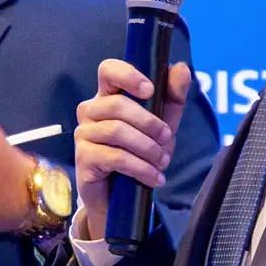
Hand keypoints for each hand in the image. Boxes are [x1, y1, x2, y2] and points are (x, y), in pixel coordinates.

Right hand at [73, 61, 189, 238]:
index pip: (108, 70)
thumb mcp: (163, 124)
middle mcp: (90, 111)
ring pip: (117, 131)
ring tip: (162, 162)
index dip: (127, 75)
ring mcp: (83, 134)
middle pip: (118, 105)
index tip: (150, 90)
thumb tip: (182, 68)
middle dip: (150, 122)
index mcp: (108, 96)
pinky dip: (141, 168)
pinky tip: (155, 177)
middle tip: (167, 139)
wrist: (122, 197)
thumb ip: (172, 97)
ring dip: (147, 148)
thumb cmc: (139, 153)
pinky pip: (115, 157)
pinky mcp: (83, 158)